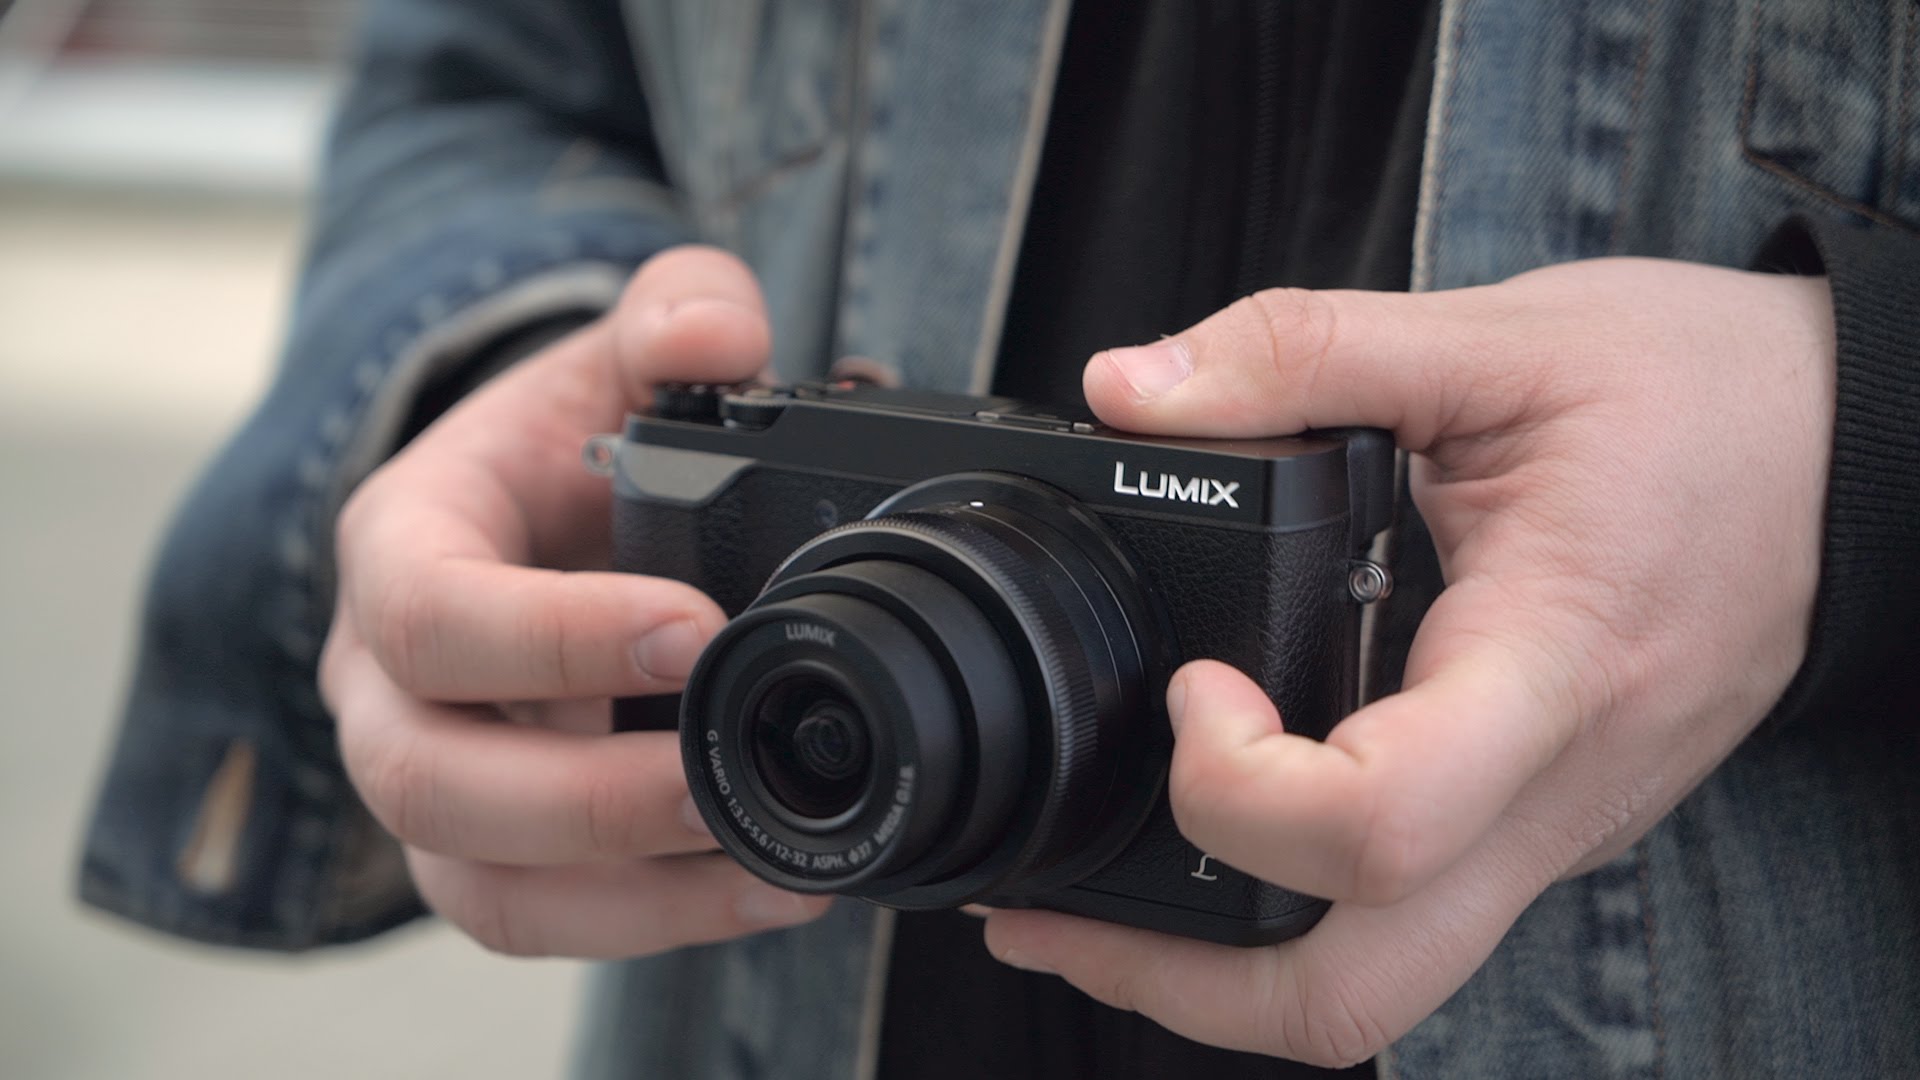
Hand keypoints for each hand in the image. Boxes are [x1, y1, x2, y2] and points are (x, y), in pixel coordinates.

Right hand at [319, 246, 830, 956]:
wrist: (545, 523)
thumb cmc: (569, 442)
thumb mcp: (617, 353)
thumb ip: (677, 308)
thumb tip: (723, 329)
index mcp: (402, 549)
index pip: (431, 612)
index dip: (553, 637)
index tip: (696, 626)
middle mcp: (387, 685)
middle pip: (428, 781)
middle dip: (588, 799)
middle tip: (723, 779)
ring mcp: (435, 780)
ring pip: (481, 886)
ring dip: (628, 895)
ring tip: (771, 866)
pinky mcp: (495, 852)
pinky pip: (546, 921)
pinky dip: (654, 924)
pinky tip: (770, 890)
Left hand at [984, 259, 1835, 1063]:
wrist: (1853, 454)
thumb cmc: (1710, 396)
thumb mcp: (1505, 337)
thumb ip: (1305, 350)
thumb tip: (1131, 387)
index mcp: (1545, 674)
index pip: (1382, 827)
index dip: (1241, 785)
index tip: (1191, 681)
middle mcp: (1547, 796)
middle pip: (1350, 994)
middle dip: (1167, 982)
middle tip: (1040, 916)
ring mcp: (1544, 830)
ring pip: (1370, 981)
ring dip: (1212, 966)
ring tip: (1089, 893)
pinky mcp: (1532, 819)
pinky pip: (1401, 913)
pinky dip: (1286, 898)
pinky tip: (1221, 819)